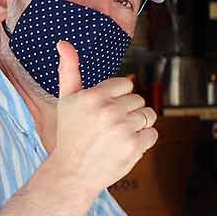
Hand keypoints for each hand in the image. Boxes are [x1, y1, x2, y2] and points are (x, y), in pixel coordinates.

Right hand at [47, 41, 157, 197]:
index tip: (103, 112)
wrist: (72, 173)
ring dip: (136, 126)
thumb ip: (68, 69)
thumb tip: (63, 42)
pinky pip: (152, 134)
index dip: (116, 98)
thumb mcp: (66, 100)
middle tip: (108, 128)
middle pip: (138, 100)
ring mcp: (123, 128)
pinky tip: (124, 146)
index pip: (126, 85)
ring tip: (117, 136)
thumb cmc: (70, 134)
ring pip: (148, 116)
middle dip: (127, 112)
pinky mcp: (135, 146)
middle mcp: (108, 110)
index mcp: (93, 96)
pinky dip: (142, 141)